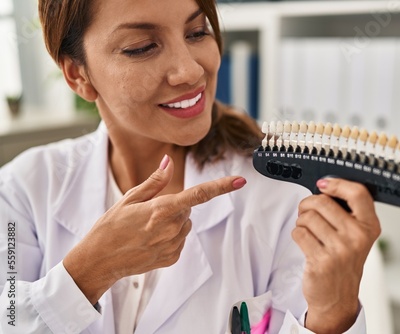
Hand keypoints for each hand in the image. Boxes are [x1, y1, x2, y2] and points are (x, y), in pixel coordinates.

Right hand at [63, 155, 245, 303]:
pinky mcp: (172, 258)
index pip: (199, 195)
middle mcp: (171, 228)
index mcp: (161, 209)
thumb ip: (155, 181)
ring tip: (147, 228)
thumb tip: (169, 162)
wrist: (99, 261)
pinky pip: (180, 239)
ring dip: (173, 221)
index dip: (222, 186)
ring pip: (185, 224)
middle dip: (175, 205)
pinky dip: (170, 236)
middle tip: (149, 213)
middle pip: (187, 208)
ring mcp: (173, 245)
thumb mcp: (129, 198)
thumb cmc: (110, 227)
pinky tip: (150, 240)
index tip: (240, 180)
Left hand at [292, 178, 380, 333]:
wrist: (337, 298)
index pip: (358, 193)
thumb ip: (348, 212)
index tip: (324, 184)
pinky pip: (299, 233)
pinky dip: (297, 234)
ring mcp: (340, 250)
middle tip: (307, 211)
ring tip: (308, 230)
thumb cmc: (344, 263)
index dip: (337, 183)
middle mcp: (357, 237)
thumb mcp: (357, 236)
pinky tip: (305, 243)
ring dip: (301, 221)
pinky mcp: (321, 261)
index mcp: (369, 226)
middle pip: (322, 202)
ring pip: (308, 217)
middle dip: (308, 204)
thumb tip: (325, 186)